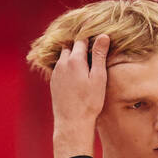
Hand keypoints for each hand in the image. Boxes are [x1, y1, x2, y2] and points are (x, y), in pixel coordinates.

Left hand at [51, 34, 109, 157]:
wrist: (72, 122)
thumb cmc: (89, 102)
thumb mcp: (98, 78)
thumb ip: (99, 55)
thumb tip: (103, 36)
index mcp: (75, 60)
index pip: (81, 39)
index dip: (88, 36)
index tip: (95, 34)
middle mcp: (62, 63)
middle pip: (70, 46)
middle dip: (79, 45)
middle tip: (90, 48)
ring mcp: (56, 72)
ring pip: (63, 57)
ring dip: (72, 56)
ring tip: (83, 61)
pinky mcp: (53, 82)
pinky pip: (60, 68)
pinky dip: (67, 66)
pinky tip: (75, 74)